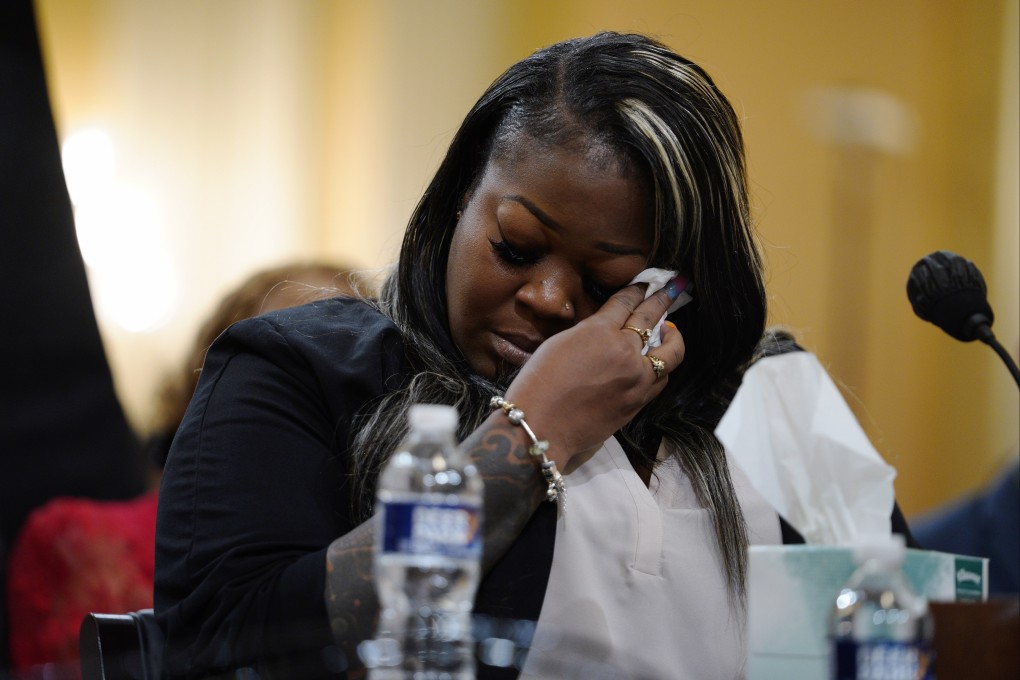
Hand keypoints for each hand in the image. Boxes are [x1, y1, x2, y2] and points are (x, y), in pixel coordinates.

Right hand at [504, 282, 685, 465]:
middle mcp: (624, 351)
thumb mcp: (559, 343)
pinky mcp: (638, 401)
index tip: (645, 284)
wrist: (542, 426)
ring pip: (669, 353)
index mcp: (600, 331)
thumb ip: (589, 332)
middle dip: (662, 300)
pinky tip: (658, 363)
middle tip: (671, 289)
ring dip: (672, 338)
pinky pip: (660, 379)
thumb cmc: (538, 384)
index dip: (637, 290)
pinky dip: (661, 368)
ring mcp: (636, 378)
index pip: (626, 302)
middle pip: (651, 318)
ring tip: (671, 331)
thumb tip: (607, 328)